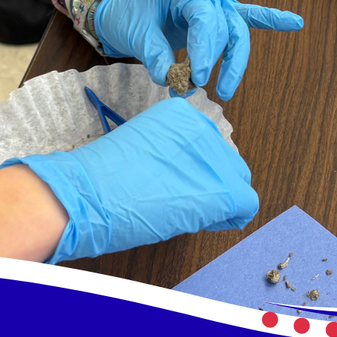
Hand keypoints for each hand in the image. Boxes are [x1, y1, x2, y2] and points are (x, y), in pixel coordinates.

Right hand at [3, 98, 256, 262]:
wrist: (90, 195)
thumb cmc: (103, 179)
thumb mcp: (141, 148)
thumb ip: (170, 153)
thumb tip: (186, 174)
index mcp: (182, 114)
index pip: (207, 144)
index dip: (194, 170)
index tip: (175, 184)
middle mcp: (205, 127)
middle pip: (226, 161)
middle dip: (211, 184)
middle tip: (182, 202)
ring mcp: (217, 157)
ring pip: (238, 181)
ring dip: (219, 199)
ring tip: (185, 212)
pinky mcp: (225, 188)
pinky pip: (246, 203)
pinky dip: (231, 217)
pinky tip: (205, 222)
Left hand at [92, 0, 302, 99]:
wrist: (123, 5)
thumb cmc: (129, 14)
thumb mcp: (134, 32)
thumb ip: (154, 54)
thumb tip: (172, 80)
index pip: (203, 16)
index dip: (204, 48)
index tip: (198, 76)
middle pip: (226, 25)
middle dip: (221, 59)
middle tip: (204, 86)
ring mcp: (215, 1)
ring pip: (236, 31)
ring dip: (235, 61)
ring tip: (226, 90)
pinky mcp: (219, 15)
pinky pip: (248, 17)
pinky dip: (270, 20)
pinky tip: (295, 22)